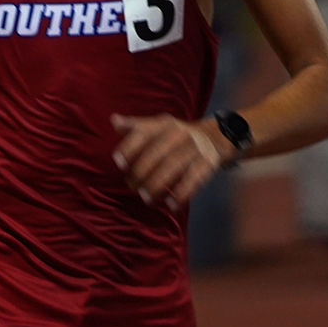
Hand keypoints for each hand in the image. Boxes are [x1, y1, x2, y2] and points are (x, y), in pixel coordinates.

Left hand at [111, 113, 231, 207]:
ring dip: (158, 184)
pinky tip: (171, 205)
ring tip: (146, 198)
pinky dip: (183, 194)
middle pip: (158, 152)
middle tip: (131, 186)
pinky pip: (195, 180)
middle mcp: (180, 134)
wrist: (214, 137)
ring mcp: (195, 148)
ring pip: (174, 166)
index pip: (144, 133)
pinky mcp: (208, 164)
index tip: (118, 162)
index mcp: (164, 124)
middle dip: (142, 171)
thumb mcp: (157, 126)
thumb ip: (135, 126)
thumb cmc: (175, 135)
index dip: (130, 147)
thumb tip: (114, 121)